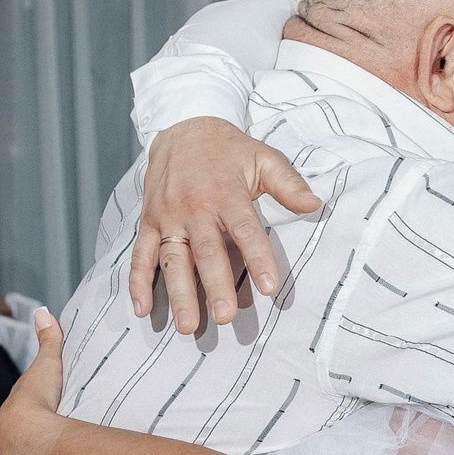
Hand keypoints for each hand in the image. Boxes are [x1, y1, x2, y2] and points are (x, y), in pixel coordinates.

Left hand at [0, 307, 67, 454]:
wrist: (29, 437)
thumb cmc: (37, 399)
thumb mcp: (47, 365)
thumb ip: (49, 341)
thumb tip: (42, 311)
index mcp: (14, 403)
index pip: (23, 398)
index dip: (35, 395)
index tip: (47, 396)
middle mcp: (8, 426)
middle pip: (23, 422)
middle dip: (35, 421)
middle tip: (53, 420)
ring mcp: (14, 448)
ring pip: (26, 443)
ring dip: (37, 444)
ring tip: (54, 445)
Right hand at [130, 117, 321, 333]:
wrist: (182, 128)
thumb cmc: (229, 150)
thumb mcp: (263, 157)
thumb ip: (289, 183)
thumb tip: (315, 204)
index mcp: (226, 194)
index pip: (245, 230)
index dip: (257, 258)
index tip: (270, 287)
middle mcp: (194, 208)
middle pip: (205, 251)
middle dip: (215, 286)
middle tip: (225, 317)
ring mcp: (167, 217)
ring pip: (172, 259)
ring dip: (178, 293)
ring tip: (188, 326)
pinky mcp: (148, 221)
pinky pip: (140, 254)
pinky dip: (138, 282)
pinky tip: (143, 309)